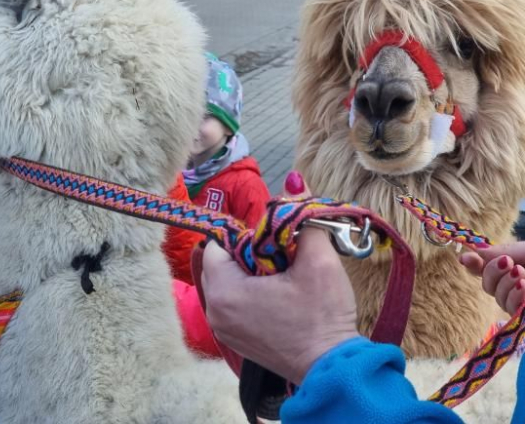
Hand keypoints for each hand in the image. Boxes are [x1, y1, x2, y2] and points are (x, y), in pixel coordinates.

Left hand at [200, 171, 358, 383]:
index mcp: (225, 291)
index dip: (247, 235)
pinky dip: (249, 293)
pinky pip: (232, 303)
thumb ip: (303, 217)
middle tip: (281, 260)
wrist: (333, 368)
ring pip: (226, 282)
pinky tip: (278, 297)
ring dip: (249, 273)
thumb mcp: (318, 261)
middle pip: (221, 262)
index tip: (274, 244)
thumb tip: (294, 180)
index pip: (219, 244)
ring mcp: (222, 328)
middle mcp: (214, 310)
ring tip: (282, 279)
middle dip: (248, 254)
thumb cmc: (324, 316)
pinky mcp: (234, 339)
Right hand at [460, 243, 524, 315]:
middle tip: (507, 262)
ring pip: (499, 299)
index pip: (484, 271)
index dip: (473, 266)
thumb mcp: (515, 251)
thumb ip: (492, 255)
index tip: (466, 259)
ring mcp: (519, 303)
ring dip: (506, 285)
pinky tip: (522, 285)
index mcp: (508, 270)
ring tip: (519, 273)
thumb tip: (465, 256)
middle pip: (488, 287)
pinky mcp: (523, 314)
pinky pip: (511, 310)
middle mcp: (512, 286)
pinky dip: (515, 297)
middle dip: (493, 273)